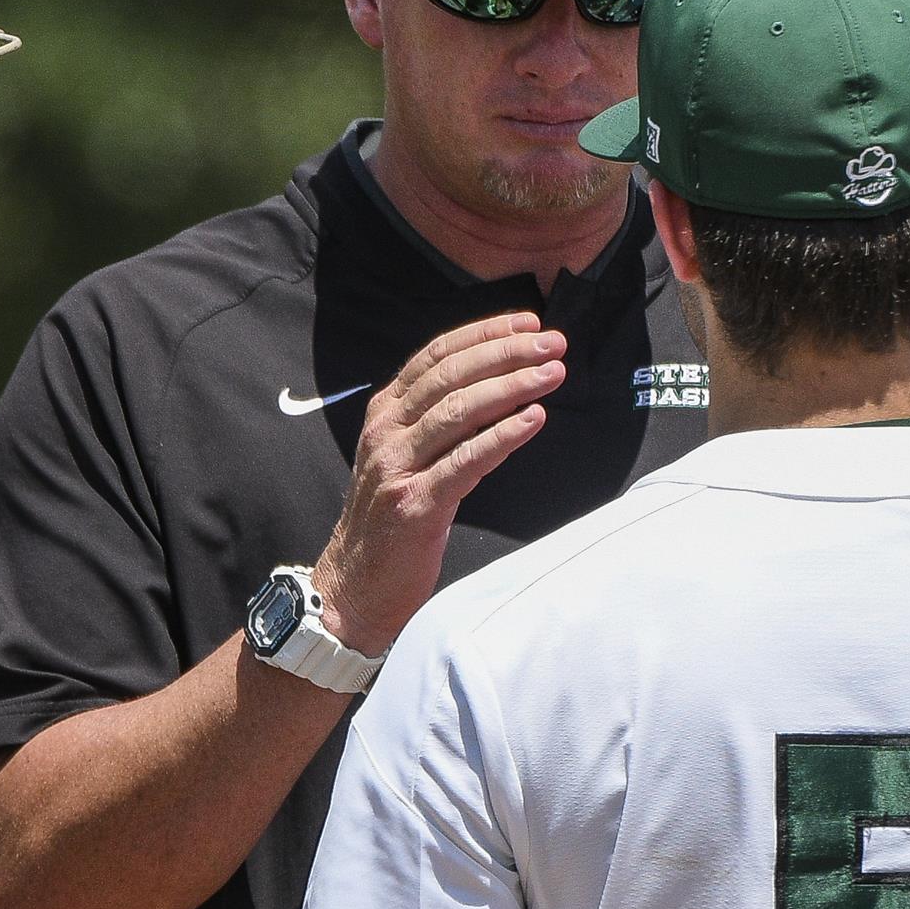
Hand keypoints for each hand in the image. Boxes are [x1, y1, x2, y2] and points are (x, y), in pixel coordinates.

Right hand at [314, 313, 566, 651]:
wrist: (355, 586)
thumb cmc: (392, 520)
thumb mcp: (406, 456)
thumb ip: (438, 420)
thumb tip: (499, 384)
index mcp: (385, 412)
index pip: (436, 355)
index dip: (484, 333)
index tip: (529, 322)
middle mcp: (386, 431)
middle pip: (452, 375)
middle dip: (507, 352)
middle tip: (554, 342)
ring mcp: (397, 466)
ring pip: (459, 410)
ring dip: (512, 386)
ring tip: (553, 373)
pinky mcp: (415, 504)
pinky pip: (466, 460)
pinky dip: (502, 436)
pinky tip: (533, 420)